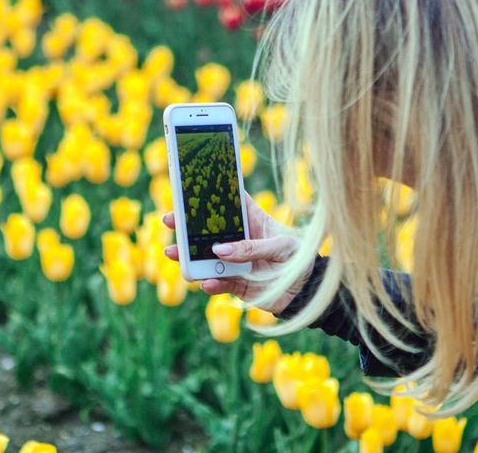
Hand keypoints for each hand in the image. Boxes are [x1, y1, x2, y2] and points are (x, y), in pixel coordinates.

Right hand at [162, 190, 308, 314]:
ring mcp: (235, 262)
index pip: (230, 201)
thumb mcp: (280, 248)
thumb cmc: (299, 259)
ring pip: (206, 256)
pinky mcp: (236, 283)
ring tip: (173, 253)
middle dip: (187, 225)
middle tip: (169, 221)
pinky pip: (218, 282)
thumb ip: (251, 248)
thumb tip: (220, 250)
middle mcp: (239, 239)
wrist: (308, 292)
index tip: (191, 184)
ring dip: (188, 255)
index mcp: (252, 220)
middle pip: (208, 228)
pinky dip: (210, 283)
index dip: (212, 192)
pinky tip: (205, 282)